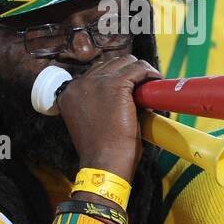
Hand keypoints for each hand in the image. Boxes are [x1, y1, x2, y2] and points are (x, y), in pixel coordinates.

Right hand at [56, 54, 160, 182]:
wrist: (104, 162)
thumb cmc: (101, 148)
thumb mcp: (90, 119)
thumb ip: (98, 101)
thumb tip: (126, 88)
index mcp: (68, 93)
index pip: (96, 73)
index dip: (116, 78)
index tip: (130, 88)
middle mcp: (78, 84)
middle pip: (110, 63)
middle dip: (129, 73)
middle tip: (143, 87)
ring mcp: (95, 82)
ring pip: (125, 61)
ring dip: (139, 71)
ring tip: (150, 85)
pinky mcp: (114, 85)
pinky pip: (137, 68)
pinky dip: (149, 73)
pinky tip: (155, 82)